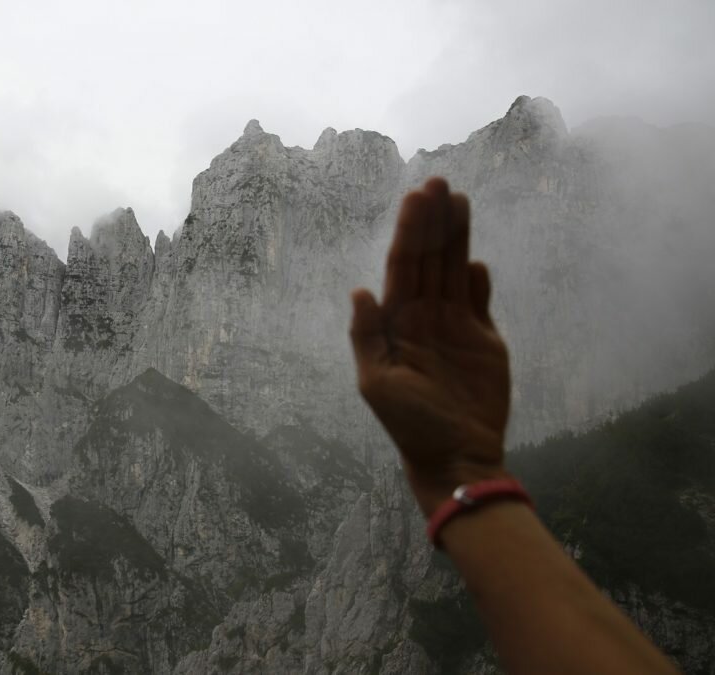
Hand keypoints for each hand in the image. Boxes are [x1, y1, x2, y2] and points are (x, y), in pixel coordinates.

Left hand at [350, 178, 510, 515]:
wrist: (457, 455)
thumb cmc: (411, 424)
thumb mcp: (378, 384)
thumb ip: (368, 336)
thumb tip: (360, 290)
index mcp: (396, 322)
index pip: (403, 266)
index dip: (410, 231)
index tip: (418, 197)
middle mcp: (423, 316)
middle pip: (429, 259)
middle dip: (433, 221)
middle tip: (438, 182)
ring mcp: (455, 325)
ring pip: (454, 270)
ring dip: (456, 237)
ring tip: (460, 200)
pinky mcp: (484, 339)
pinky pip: (478, 301)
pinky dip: (477, 280)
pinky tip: (475, 259)